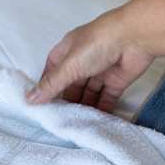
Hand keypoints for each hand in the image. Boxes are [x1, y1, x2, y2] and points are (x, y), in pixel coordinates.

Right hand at [27, 10, 154, 111]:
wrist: (134, 39)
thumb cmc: (97, 44)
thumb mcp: (69, 65)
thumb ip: (52, 84)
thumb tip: (29, 99)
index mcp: (68, 51)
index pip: (52, 71)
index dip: (47, 87)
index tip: (42, 106)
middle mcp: (83, 60)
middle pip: (71, 84)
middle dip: (66, 101)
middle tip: (60, 121)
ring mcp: (100, 70)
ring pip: (89, 93)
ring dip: (84, 107)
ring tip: (76, 125)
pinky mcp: (117, 80)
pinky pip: (107, 98)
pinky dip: (102, 109)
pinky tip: (95, 122)